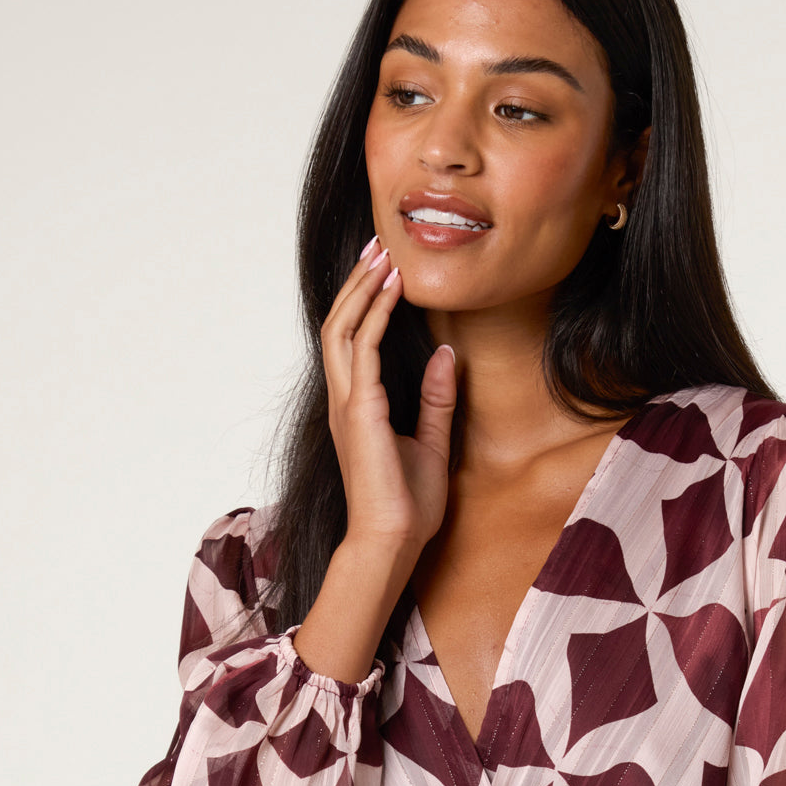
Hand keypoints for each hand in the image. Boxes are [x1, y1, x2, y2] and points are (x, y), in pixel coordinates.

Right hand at [320, 240, 457, 552]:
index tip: (384, 269)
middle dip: (358, 282)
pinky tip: (393, 291)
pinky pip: (364, 350)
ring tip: (382, 255)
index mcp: (356, 408)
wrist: (393, 540)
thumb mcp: (431, 443)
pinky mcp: (360, 411)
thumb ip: (436, 398)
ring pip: (343, 329)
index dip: (365, 301)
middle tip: (378, 245)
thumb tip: (445, 355)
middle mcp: (344, 401)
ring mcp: (347, 405)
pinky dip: (376, 316)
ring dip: (362, 289)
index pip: (352, 341)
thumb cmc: (408, 505)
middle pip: (340, 325)